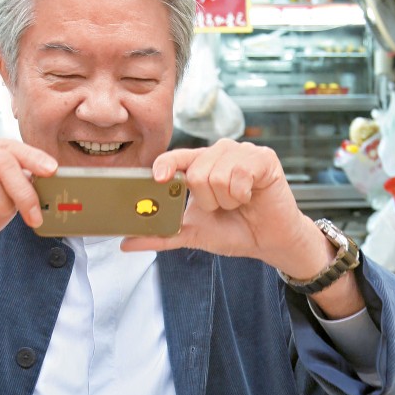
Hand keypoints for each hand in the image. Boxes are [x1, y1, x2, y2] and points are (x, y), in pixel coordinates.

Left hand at [121, 140, 363, 316]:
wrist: (269, 242)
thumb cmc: (234, 231)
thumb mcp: (193, 233)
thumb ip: (161, 235)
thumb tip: (125, 243)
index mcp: (200, 165)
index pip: (177, 158)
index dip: (166, 165)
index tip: (158, 178)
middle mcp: (219, 153)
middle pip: (196, 172)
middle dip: (208, 201)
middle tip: (223, 207)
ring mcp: (242, 152)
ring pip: (217, 174)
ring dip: (227, 200)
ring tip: (239, 203)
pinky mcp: (263, 157)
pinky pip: (239, 173)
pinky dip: (242, 194)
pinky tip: (251, 197)